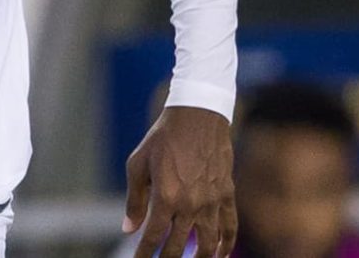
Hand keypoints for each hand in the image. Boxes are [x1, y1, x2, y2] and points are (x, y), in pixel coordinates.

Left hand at [123, 106, 235, 257]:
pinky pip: (230, 226)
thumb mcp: (138, 164)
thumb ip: (135, 200)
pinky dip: (225, 244)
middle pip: (177, 245)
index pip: (153, 237)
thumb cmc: (162, 137)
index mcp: (165, 196)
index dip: (144, 254)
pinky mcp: (227, 194)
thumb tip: (129, 229)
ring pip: (207, 243)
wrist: (197, 115)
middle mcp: (190, 203)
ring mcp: (212, 201)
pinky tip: (219, 254)